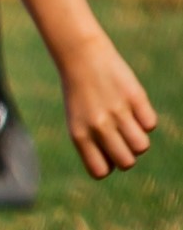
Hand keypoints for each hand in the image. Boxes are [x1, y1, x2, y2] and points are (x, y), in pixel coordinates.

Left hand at [57, 38, 157, 178]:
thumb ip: (94, 144)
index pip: (100, 171)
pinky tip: (134, 108)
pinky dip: (146, 120)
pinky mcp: (135, 98)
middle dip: (128, 155)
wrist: (82, 57)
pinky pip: (151, 124)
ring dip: (139, 139)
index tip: (107, 152)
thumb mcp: (78, 121)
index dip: (108, 165)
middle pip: (126, 163)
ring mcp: (118, 112)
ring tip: (129, 123)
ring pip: (142, 146)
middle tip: (121, 138)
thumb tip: (121, 163)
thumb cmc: (80, 94)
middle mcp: (98, 126)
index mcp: (79, 135)